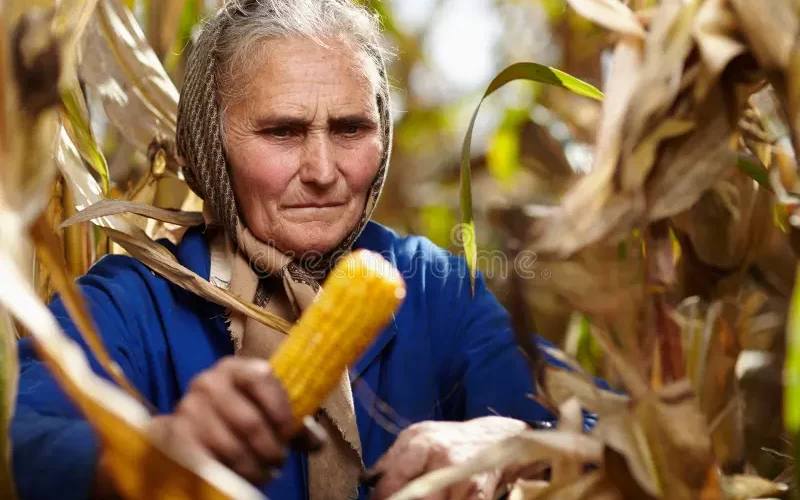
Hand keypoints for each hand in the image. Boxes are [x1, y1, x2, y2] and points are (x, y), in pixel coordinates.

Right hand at [147, 356, 325, 483]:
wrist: (188, 428)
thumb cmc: (238, 415)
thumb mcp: (267, 411)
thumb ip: (293, 422)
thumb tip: (316, 441)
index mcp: (234, 368)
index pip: (261, 377)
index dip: (280, 407)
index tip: (287, 432)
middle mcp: (208, 383)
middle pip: (249, 421)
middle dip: (270, 449)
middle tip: (278, 461)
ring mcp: (188, 409)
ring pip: (232, 448)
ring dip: (254, 467)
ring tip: (264, 473)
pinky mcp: (176, 437)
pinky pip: (210, 462)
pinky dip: (230, 475)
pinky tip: (241, 478)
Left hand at [369, 416, 526, 499]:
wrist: (497, 438)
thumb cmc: (451, 440)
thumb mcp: (418, 438)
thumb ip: (392, 459)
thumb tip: (367, 481)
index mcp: (421, 443)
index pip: (391, 481)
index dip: (383, 499)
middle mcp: (442, 458)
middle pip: (411, 498)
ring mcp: (462, 478)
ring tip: (431, 495)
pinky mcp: (479, 495)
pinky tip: (446, 498)